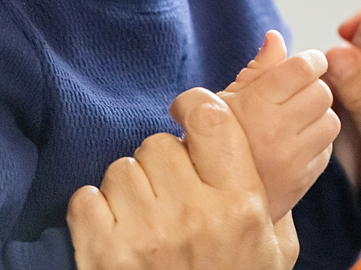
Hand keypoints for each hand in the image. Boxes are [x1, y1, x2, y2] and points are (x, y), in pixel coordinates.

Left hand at [67, 89, 297, 269]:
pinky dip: (94, 213)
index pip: (212, 120)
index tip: (188, 113)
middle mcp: (195, 214)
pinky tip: (114, 233)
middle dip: (161, 163)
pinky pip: (86, 199)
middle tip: (169, 192)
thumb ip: (272, 201)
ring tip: (144, 219)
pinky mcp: (103, 255)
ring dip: (128, 189)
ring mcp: (146, 236)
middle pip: (159, 144)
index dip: (196, 106)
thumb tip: (270, 149)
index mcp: (240, 205)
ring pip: (121, 168)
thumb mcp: (274, 252)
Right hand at [218, 30, 339, 220]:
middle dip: (314, 86)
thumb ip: (256, 68)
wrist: (213, 199)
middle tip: (297, 92)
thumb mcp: (225, 100)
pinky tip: (297, 141)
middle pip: (323, 91)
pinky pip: (327, 147)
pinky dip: (318, 140)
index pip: (304, 68)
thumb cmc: (215, 142)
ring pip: (331, 120)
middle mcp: (276, 132)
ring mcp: (292, 159)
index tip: (307, 63)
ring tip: (298, 117)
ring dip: (319, 114)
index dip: (311, 60)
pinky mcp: (304, 179)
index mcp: (255, 106)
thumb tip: (275, 38)